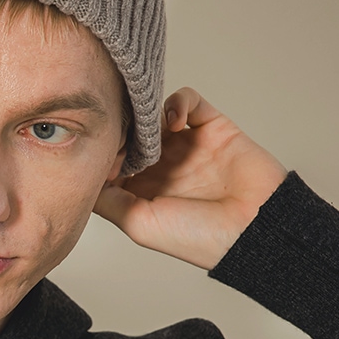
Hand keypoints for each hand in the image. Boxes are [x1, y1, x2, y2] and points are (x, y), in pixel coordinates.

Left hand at [93, 87, 286, 269]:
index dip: (101, 151)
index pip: (110, 159)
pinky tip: (173, 121)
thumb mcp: (137, 224)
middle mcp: (162, 165)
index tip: (98, 153)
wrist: (254, 229)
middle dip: (120, 129)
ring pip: (153, 114)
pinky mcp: (212, 126)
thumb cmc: (197, 237)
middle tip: (118, 134)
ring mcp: (186, 145)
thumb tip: (83, 178)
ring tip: (146, 131)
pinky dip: (176, 102)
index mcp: (141, 189)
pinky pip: (187, 100)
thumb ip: (107, 199)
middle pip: (129, 132)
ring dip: (144, 116)